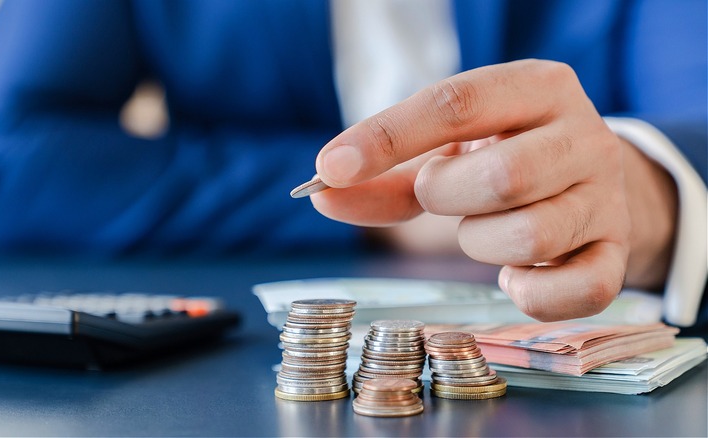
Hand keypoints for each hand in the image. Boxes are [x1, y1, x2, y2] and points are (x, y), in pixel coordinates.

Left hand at [310, 59, 676, 321]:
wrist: (590, 182)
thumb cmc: (501, 159)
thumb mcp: (447, 152)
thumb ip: (385, 174)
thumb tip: (323, 194)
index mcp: (536, 88)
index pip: (456, 104)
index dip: (387, 138)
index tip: (331, 168)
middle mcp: (583, 134)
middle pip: (503, 177)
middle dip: (447, 197)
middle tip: (441, 195)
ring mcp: (607, 196)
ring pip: (532, 236)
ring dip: (482, 243)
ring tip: (482, 230)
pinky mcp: (618, 251)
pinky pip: (581, 289)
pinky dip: (532, 293)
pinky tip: (515, 274)